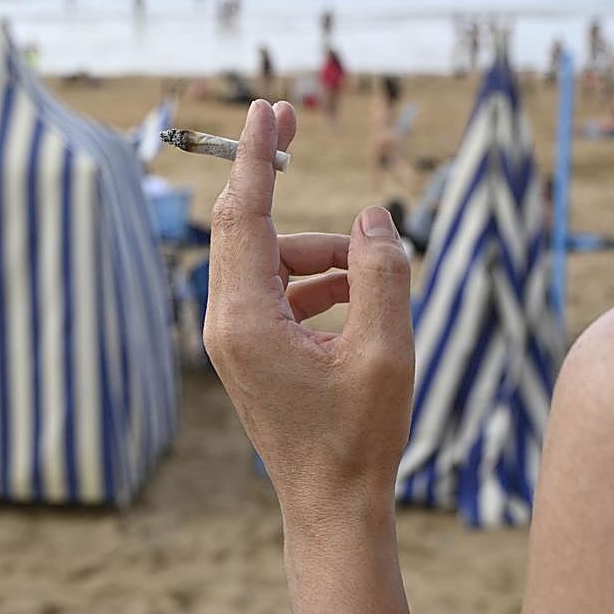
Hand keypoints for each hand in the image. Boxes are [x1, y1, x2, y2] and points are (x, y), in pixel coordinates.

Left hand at [204, 100, 415, 521]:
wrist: (331, 505)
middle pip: (243, 225)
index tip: (268, 109)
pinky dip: (315, 282)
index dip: (256, 156)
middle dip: (270, 175)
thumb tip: (371, 217)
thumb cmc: (359, 438)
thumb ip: (382, 273)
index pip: (243, 215)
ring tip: (373, 278)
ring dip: (320, 253)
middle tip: (292, 122)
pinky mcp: (249, 348)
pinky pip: (277, 289)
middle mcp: (227, 322)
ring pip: (270, 259)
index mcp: (247, 320)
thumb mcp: (387, 350)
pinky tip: (357, 301)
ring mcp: (233, 337)